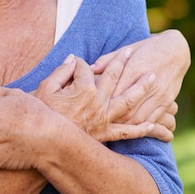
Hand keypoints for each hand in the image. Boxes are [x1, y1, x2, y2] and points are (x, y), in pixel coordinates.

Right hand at [0, 50, 155, 142]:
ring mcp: (104, 120)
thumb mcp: (46, 86)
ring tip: (153, 77)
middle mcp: (98, 103)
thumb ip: (62, 71)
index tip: (75, 62)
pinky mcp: (105, 135)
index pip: (87, 69)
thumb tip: (73, 59)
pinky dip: (141, 129)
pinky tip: (153, 123)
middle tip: (130, 52)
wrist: (42, 141)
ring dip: (141, 88)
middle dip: (121, 63)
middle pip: (113, 79)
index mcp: (84, 89)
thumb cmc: (41, 112)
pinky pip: (127, 132)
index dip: (80, 63)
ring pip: (128, 101)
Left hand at [92, 29, 189, 136]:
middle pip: (125, 107)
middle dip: (110, 117)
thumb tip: (89, 69)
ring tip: (109, 127)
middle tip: (95, 121)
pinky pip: (152, 119)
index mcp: (134, 69)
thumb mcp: (125, 49)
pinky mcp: (167, 102)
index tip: (88, 106)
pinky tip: (129, 128)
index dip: (101, 101)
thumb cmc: (145, 48)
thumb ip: (107, 60)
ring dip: (124, 124)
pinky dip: (140, 126)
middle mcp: (148, 84)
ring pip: (138, 117)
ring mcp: (159, 95)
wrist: (175, 51)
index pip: (115, 90)